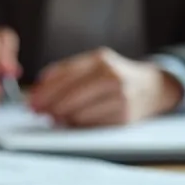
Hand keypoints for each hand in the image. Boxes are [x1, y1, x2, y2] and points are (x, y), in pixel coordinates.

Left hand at [29, 48, 183, 126]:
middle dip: (50, 107)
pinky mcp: (124, 116)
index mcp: (100, 60)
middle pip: (71, 96)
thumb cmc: (114, 76)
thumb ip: (64, 73)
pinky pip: (91, 124)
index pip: (65, 76)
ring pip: (79, 113)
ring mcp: (120, 97)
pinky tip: (72, 121)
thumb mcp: (92, 65)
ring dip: (62, 118)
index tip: (31, 102)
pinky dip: (78, 124)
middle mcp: (112, 76)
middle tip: (38, 113)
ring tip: (54, 117)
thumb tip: (38, 90)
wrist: (153, 87)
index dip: (45, 91)